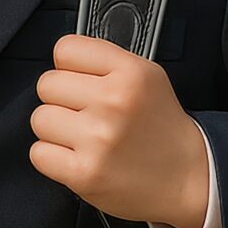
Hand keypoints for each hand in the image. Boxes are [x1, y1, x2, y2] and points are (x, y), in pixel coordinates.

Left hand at [28, 33, 208, 227]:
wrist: (188, 178)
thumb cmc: (160, 126)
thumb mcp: (146, 76)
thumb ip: (103, 61)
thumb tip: (61, 59)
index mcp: (130, 72)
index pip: (65, 49)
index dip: (69, 67)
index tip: (83, 82)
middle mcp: (114, 102)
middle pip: (47, 84)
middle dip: (62, 99)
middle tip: (86, 114)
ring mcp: (98, 139)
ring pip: (39, 119)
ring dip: (56, 130)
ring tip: (83, 137)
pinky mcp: (85, 174)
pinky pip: (38, 153)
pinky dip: (53, 157)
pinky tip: (77, 157)